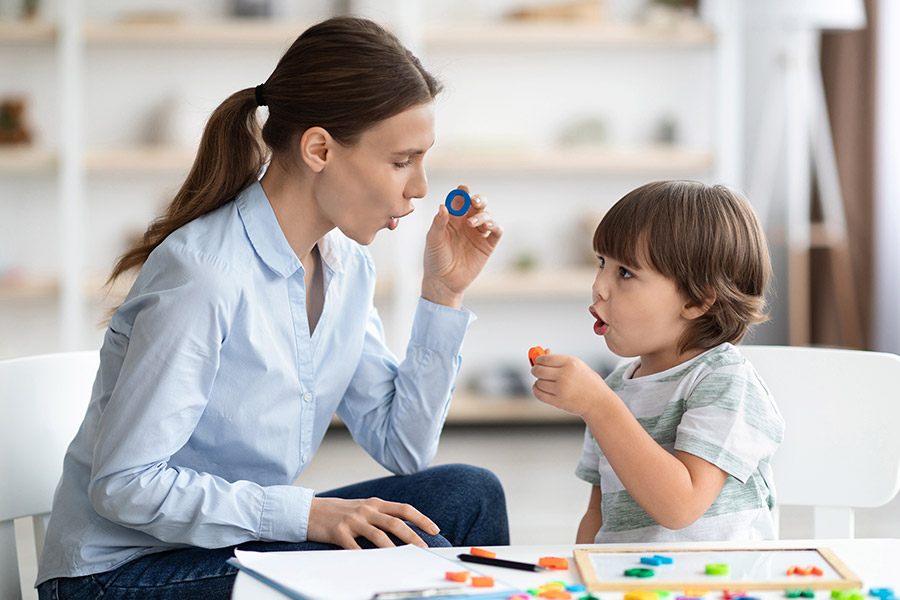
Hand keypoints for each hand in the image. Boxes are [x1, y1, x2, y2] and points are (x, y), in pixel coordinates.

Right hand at [306, 496, 439, 549]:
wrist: (310, 511)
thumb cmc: (340, 512)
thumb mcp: (363, 507)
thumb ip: (381, 515)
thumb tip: (405, 528)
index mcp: (375, 503)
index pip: (404, 509)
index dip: (420, 519)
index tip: (434, 529)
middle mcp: (366, 509)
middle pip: (395, 522)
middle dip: (412, 536)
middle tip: (424, 548)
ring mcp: (353, 520)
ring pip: (378, 535)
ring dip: (393, 548)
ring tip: (404, 559)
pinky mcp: (339, 532)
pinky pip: (355, 547)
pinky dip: (365, 557)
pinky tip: (373, 566)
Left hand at [422, 191, 501, 308]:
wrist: (443, 282)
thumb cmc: (435, 259)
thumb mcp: (433, 240)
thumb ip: (438, 223)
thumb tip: (444, 206)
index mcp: (452, 218)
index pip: (460, 200)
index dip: (462, 193)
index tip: (463, 190)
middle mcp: (466, 223)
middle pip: (477, 204)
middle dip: (478, 199)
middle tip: (474, 201)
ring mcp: (478, 234)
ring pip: (487, 216)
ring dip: (483, 215)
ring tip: (472, 223)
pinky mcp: (487, 245)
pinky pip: (496, 231)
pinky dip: (495, 225)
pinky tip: (487, 226)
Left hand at [531, 351, 611, 418]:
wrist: (599, 401)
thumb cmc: (588, 382)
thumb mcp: (577, 366)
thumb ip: (560, 360)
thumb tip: (545, 351)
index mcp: (570, 363)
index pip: (545, 359)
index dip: (538, 360)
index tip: (538, 362)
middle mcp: (565, 375)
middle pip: (539, 370)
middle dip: (535, 370)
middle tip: (536, 371)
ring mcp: (561, 389)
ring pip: (539, 382)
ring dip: (539, 382)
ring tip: (545, 381)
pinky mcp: (559, 401)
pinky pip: (539, 394)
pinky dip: (536, 390)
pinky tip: (540, 388)